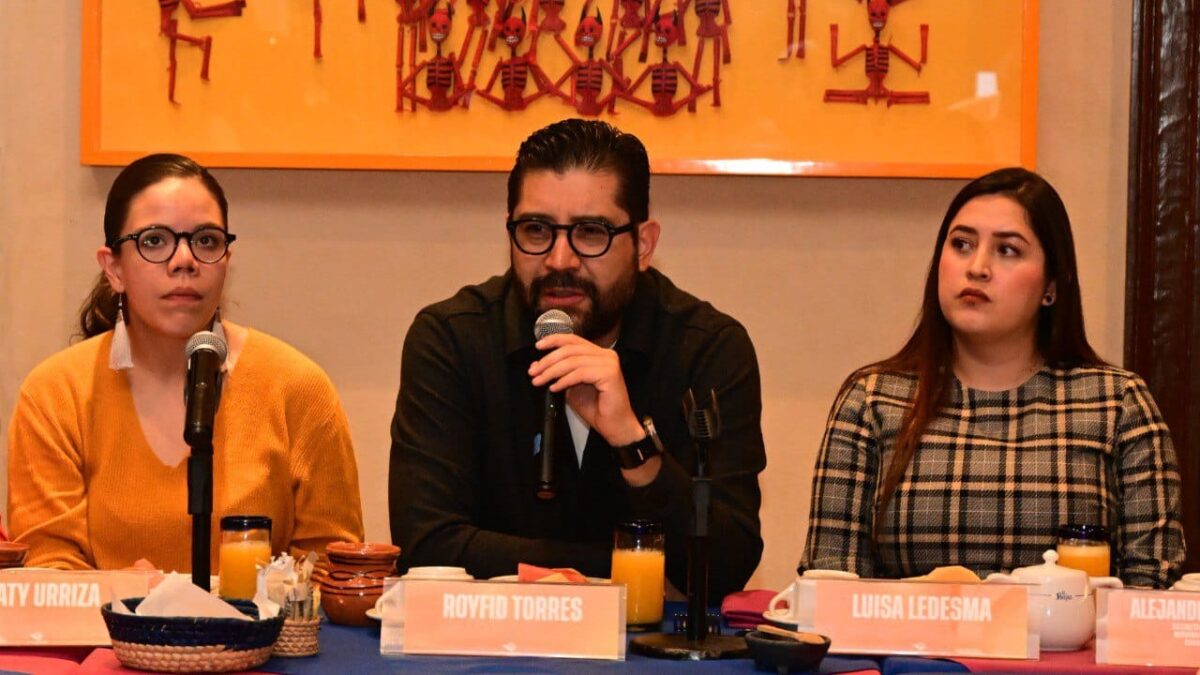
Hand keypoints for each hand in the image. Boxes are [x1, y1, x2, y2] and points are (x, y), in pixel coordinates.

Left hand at [528, 334, 643, 448]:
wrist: (615, 426)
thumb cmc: (597, 409)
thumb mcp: (572, 387)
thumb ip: (559, 374)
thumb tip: (538, 365)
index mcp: (598, 354)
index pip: (573, 340)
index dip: (554, 340)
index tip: (538, 346)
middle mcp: (606, 355)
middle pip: (570, 349)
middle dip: (548, 360)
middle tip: (533, 371)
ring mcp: (609, 363)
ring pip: (573, 361)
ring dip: (552, 371)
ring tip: (540, 381)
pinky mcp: (610, 374)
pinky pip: (580, 373)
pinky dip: (564, 380)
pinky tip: (555, 387)